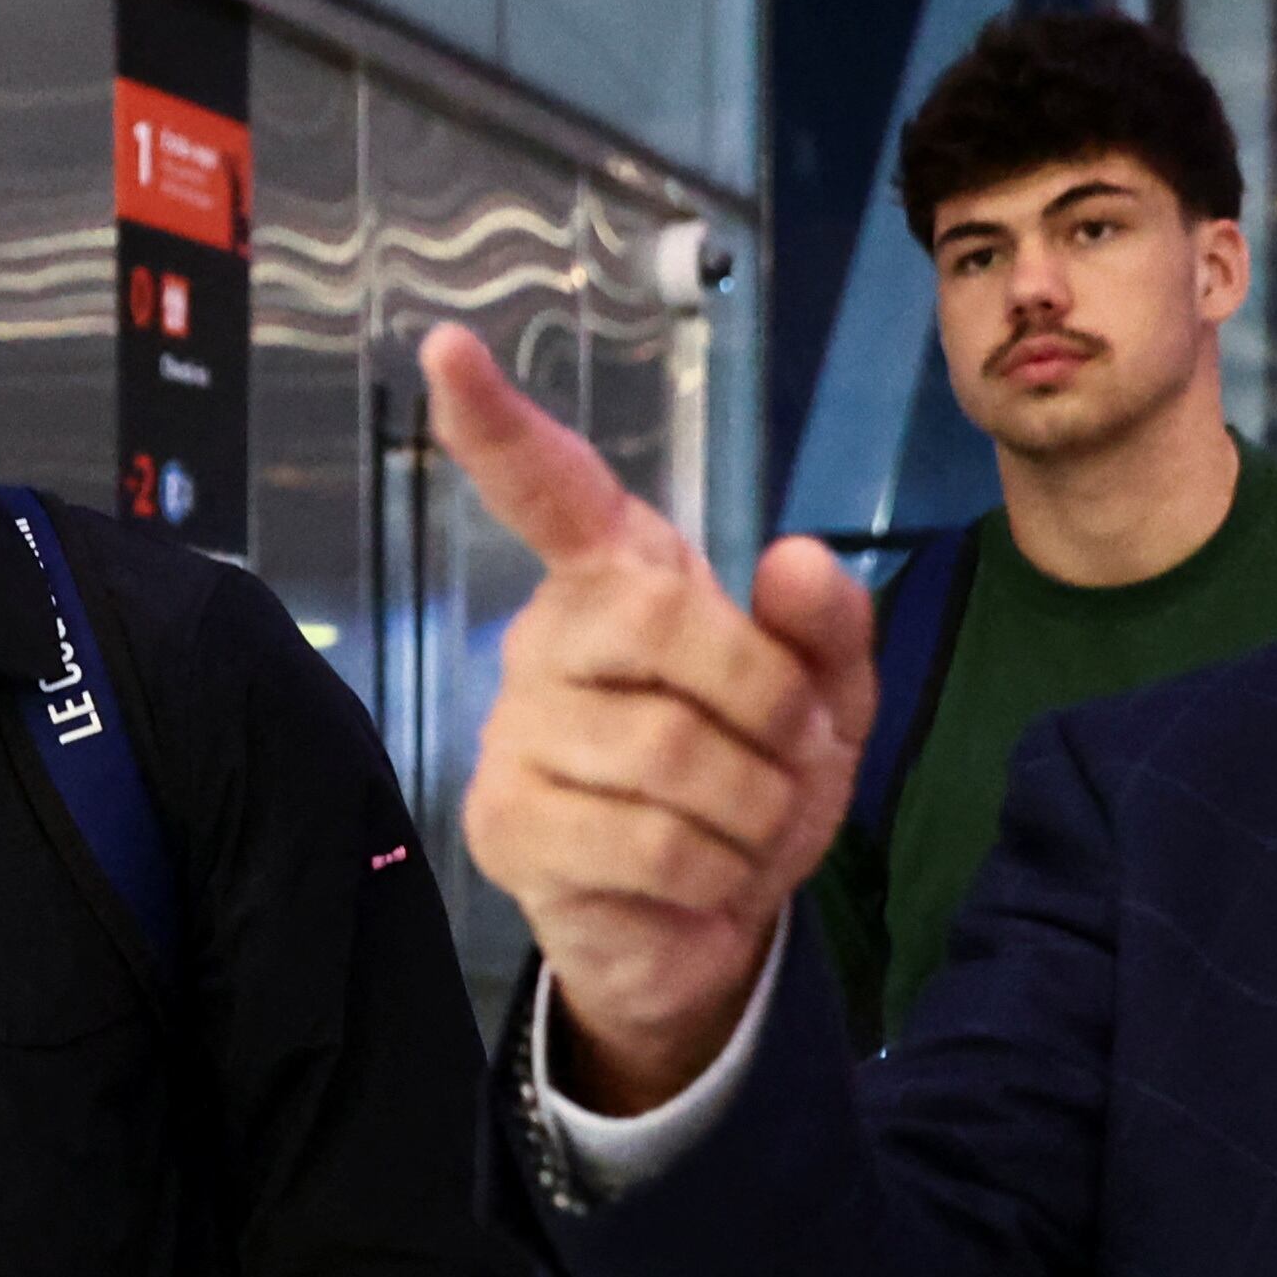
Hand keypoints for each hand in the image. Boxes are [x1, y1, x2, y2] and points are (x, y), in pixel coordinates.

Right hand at [430, 324, 875, 1110]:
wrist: (708, 927)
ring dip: (755, 807)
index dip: (502, 425)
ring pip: (669, 754)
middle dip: (765, 699)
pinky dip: (715, 872)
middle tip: (797, 751)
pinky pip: (644, 842)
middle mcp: (548, 639)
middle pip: (661, 623)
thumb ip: (825, 627)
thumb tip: (791, 558)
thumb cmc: (753, 782)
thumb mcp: (827, 699)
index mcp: (618, 580)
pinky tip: (705, 879)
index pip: (553, 487)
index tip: (448, 350)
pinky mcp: (506, 826)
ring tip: (750, 829)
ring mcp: (515, 733)